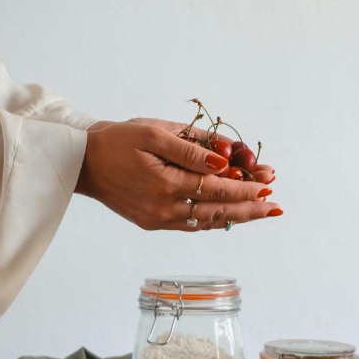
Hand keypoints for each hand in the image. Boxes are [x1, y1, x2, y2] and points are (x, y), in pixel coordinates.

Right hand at [75, 120, 281, 230]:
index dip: (245, 187)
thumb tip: (222, 162)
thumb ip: (190, 149)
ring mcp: (159, 220)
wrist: (83, 163)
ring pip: (207, 222)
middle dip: (250, 208)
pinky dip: (214, 220)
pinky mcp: (153, 223)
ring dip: (237, 217)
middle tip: (276, 206)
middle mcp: (164, 208)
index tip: (268, 184)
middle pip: (218, 212)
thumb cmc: (118, 141)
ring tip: (262, 212)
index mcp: (165, 184)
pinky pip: (192, 224)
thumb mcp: (153, 134)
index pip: (217, 188)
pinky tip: (231, 215)